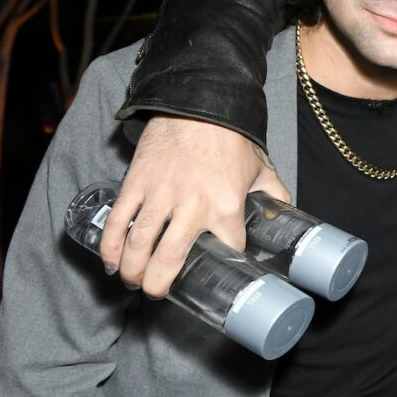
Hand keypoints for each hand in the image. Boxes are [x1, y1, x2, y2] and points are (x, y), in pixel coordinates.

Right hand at [98, 116, 289, 298]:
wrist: (200, 102)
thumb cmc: (232, 137)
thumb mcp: (262, 168)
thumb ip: (273, 195)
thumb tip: (284, 215)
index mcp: (226, 207)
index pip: (227, 251)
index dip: (224, 266)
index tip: (218, 275)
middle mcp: (191, 206)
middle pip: (171, 259)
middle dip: (160, 284)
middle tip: (157, 293)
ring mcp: (160, 195)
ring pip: (140, 244)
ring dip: (133, 270)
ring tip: (133, 282)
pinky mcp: (136, 182)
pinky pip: (119, 220)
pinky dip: (111, 244)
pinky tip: (112, 260)